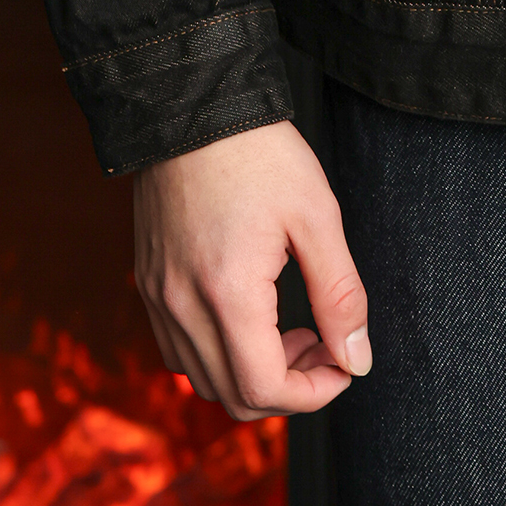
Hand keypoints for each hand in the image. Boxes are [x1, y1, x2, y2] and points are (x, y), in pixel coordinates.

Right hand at [133, 118, 370, 419]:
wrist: (192, 107)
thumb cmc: (260, 154)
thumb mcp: (317, 216)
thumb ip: (340, 294)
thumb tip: (357, 358)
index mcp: (228, 294)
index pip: (264, 388)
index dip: (313, 394)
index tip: (344, 363)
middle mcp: (182, 307)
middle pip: (233, 397)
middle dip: (289, 389)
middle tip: (326, 345)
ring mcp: (158, 298)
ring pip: (203, 380)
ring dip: (254, 374)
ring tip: (296, 329)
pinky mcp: (148, 284)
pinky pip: (179, 351)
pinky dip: (220, 355)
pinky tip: (253, 317)